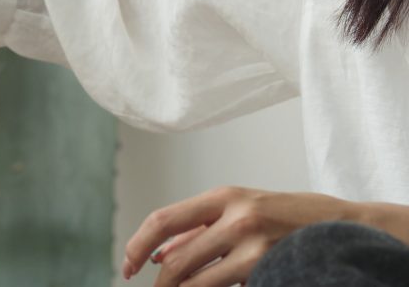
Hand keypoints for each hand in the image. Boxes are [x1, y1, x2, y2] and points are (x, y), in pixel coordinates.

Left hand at [123, 186, 357, 285]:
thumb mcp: (241, 210)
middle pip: (178, 260)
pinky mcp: (273, 271)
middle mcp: (238, 218)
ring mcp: (257, 248)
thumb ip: (199, 230)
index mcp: (224, 197)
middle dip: (161, 283)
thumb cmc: (288, 217)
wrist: (348, 228)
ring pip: (198, 283)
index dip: (137, 246)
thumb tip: (157, 255)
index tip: (128, 267)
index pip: (163, 220)